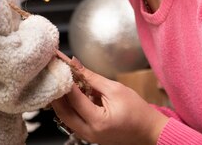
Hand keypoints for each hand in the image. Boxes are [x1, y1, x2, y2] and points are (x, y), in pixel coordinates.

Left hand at [51, 59, 168, 144]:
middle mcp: (89, 132)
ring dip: (61, 100)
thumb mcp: (115, 89)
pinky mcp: (89, 135)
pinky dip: (69, 107)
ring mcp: (88, 136)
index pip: (74, 99)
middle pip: (63, 112)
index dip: (65, 81)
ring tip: (58, 82)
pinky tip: (69, 94)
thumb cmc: (137, 110)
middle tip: (52, 75)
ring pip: (65, 118)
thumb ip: (92, 77)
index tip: (58, 66)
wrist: (149, 130)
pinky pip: (73, 121)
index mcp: (98, 121)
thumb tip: (75, 64)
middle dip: (56, 92)